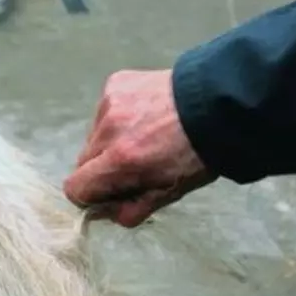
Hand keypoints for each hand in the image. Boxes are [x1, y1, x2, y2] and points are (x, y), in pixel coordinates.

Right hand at [64, 69, 212, 226]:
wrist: (221, 103)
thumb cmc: (199, 155)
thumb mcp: (170, 192)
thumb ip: (132, 210)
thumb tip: (106, 212)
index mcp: (121, 161)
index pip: (75, 187)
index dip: (89, 195)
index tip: (109, 191)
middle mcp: (107, 130)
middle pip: (83, 161)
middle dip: (101, 168)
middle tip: (132, 164)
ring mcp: (109, 102)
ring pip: (94, 135)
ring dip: (109, 141)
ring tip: (143, 134)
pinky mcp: (115, 82)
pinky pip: (104, 110)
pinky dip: (118, 117)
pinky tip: (144, 113)